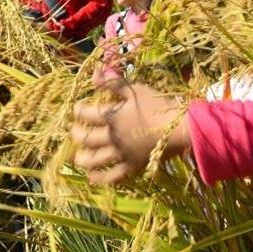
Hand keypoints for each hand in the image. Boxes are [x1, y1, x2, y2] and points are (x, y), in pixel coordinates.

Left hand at [70, 82, 189, 184]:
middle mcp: (112, 136)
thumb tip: (95, 73)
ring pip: (94, 159)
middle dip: (77, 134)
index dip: (79, 110)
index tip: (77, 108)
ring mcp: (121, 154)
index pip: (86, 114)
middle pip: (86, 138)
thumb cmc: (158, 105)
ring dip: (83, 158)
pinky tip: (93, 178)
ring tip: (78, 157)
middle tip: (74, 131)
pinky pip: (113, 176)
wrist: (178, 128)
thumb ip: (115, 83)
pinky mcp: (132, 166)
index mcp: (112, 116)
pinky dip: (100, 178)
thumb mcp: (137, 89)